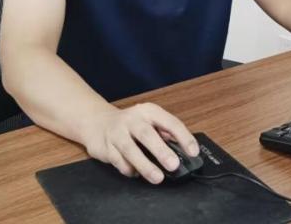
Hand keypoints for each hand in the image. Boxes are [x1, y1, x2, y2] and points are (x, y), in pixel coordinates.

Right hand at [80, 102, 198, 183]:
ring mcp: (117, 133)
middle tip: (174, 165)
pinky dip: (129, 169)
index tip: (193, 152)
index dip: (183, 137)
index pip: (170, 122)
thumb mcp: (149, 121)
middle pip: (147, 134)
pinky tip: (136, 173)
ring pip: (130, 150)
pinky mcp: (105, 147)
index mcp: (149, 111)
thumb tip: (182, 150)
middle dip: (161, 151)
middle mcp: (132, 120)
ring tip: (158, 177)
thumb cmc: (130, 124)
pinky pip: (118, 161)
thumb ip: (164, 133)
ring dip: (145, 165)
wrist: (97, 122)